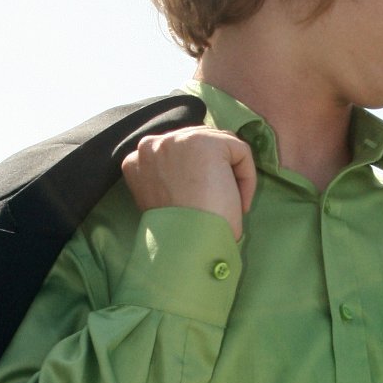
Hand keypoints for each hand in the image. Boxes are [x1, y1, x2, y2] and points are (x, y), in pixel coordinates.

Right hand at [121, 125, 256, 240]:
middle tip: (223, 199)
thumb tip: (197, 176)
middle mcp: (151, 145)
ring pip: (218, 143)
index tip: (204, 203)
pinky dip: (246, 176)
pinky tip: (241, 203)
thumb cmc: (177, 234)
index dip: (195, 176)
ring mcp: (177, 139)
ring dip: (229, 170)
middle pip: (195, 141)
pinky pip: (238, 151)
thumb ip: (170, 179)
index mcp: (136, 161)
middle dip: (213, 166)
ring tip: (231, 201)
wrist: (185, 243)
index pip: (174, 153)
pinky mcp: (205, 142)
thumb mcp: (163, 199)